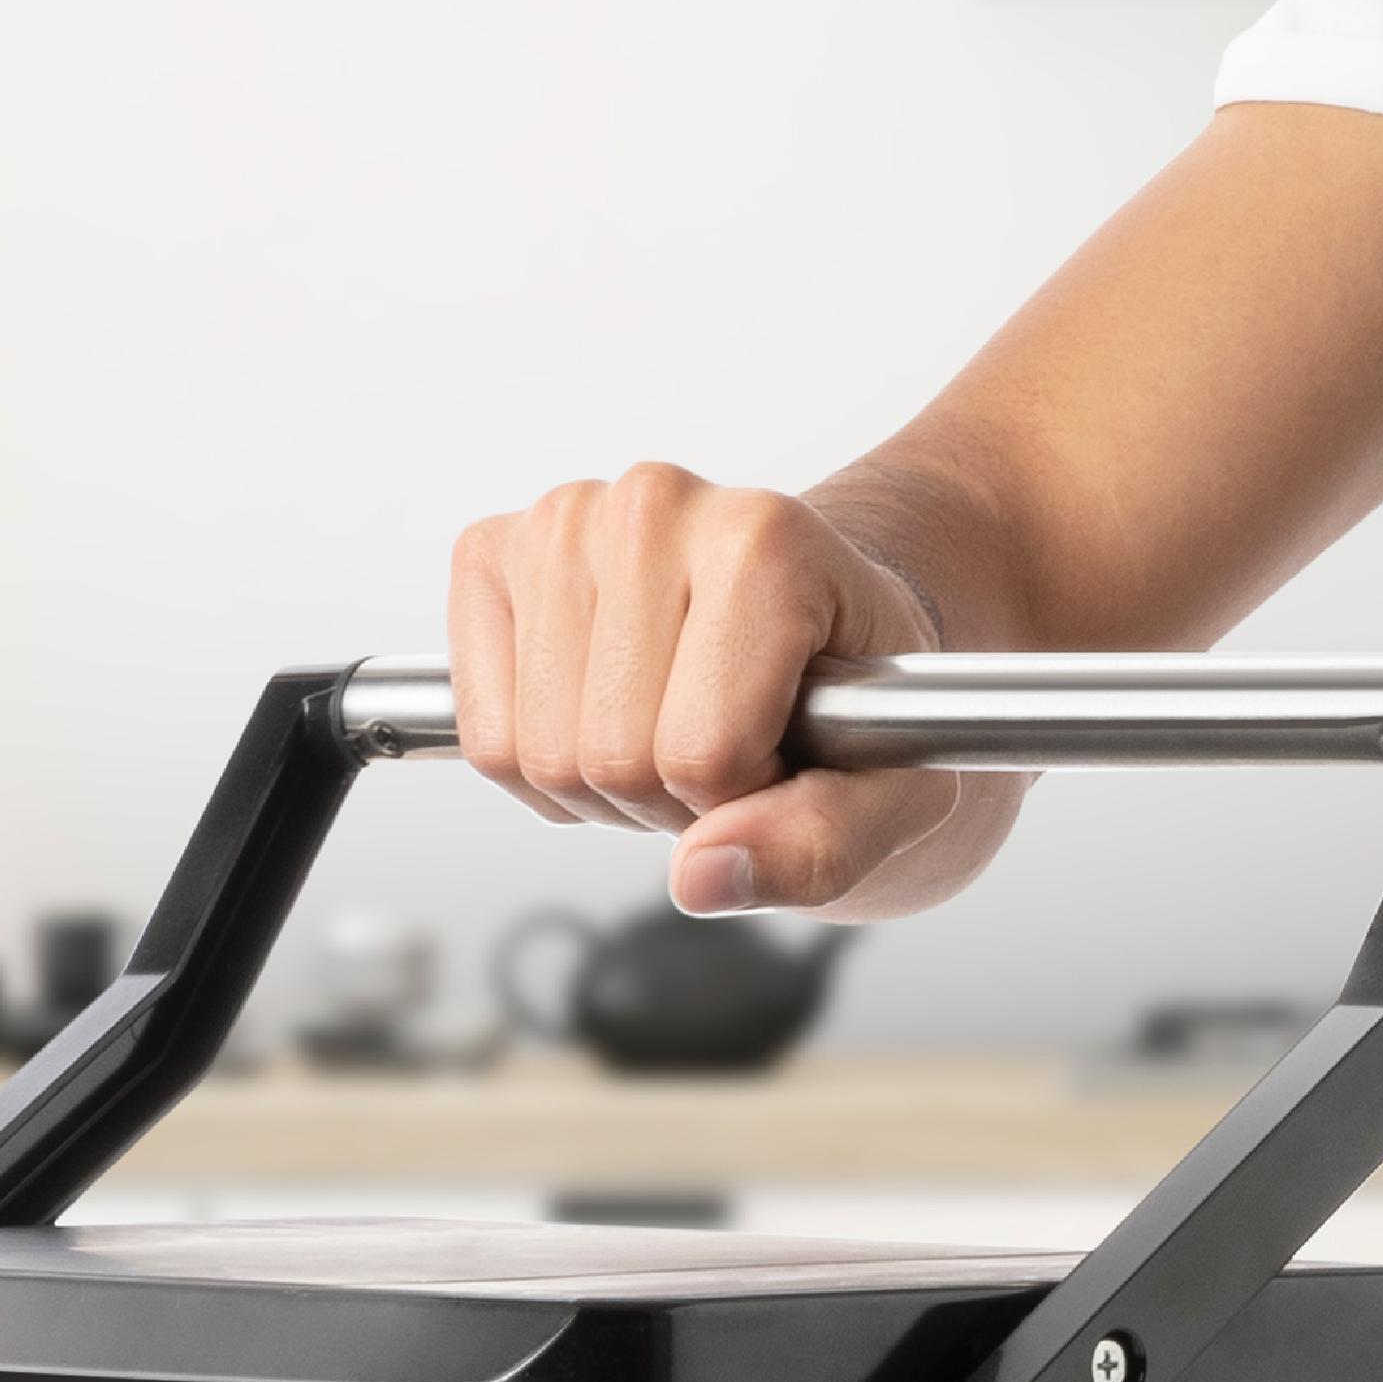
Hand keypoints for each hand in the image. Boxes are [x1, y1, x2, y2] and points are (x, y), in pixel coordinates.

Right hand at [446, 463, 1027, 919]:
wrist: (824, 617)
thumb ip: (820, 846)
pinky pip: (485, 737)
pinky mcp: (490, 556)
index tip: (783, 757)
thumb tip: (700, 876)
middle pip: (611, 757)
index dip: (743, 797)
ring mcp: (561, 523)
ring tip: (668, 732)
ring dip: (602, 789)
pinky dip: (537, 766)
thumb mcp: (897, 796)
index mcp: (765, 541)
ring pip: (538, 756)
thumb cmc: (861, 700)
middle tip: (724, 751)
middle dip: (668, 797)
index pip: (702, 752)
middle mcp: (653, 505)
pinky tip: (600, 719)